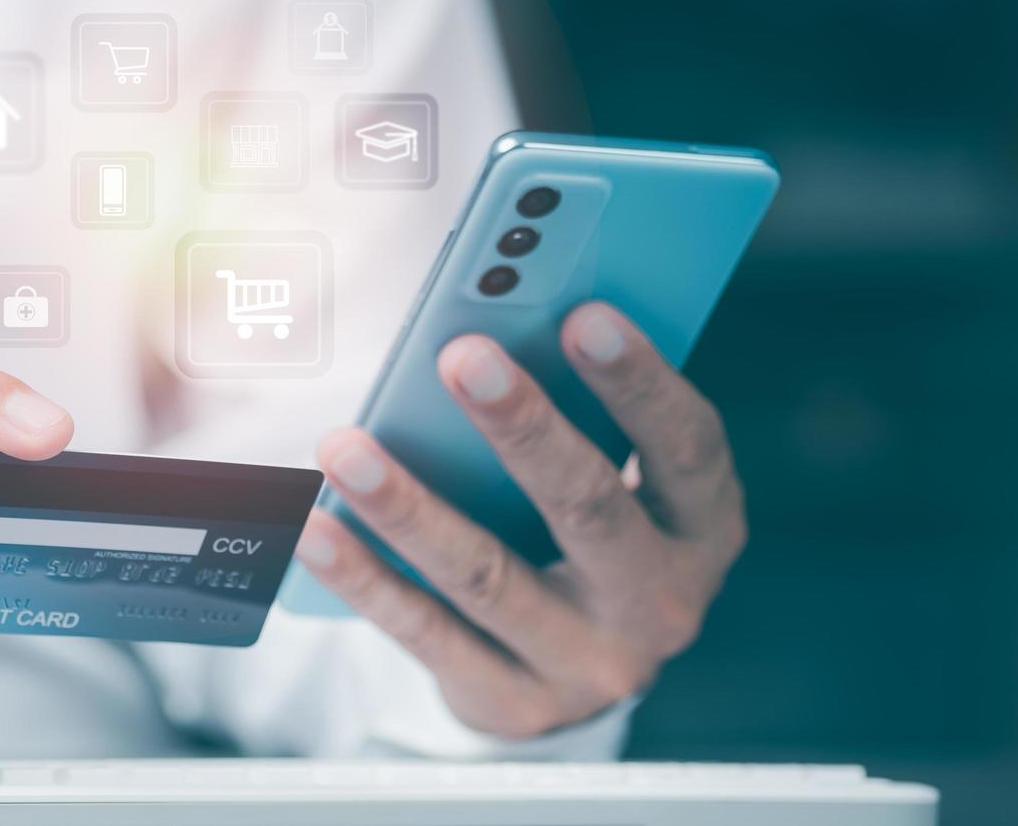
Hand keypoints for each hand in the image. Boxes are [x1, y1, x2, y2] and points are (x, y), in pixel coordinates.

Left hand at [293, 302, 744, 737]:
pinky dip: (365, 577)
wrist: (579, 684)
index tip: (583, 316)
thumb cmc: (590, 538)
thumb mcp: (625, 487)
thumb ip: (585, 420)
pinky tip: (315, 528)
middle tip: (459, 357)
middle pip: (588, 509)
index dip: (639, 382)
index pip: (686, 447)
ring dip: (410, 506)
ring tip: (345, 445)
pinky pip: (424, 632)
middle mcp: (659, 604)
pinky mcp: (512, 702)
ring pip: (486, 575)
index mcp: (701, 528)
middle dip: (523, 428)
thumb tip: (496, 333)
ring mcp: (586, 664)